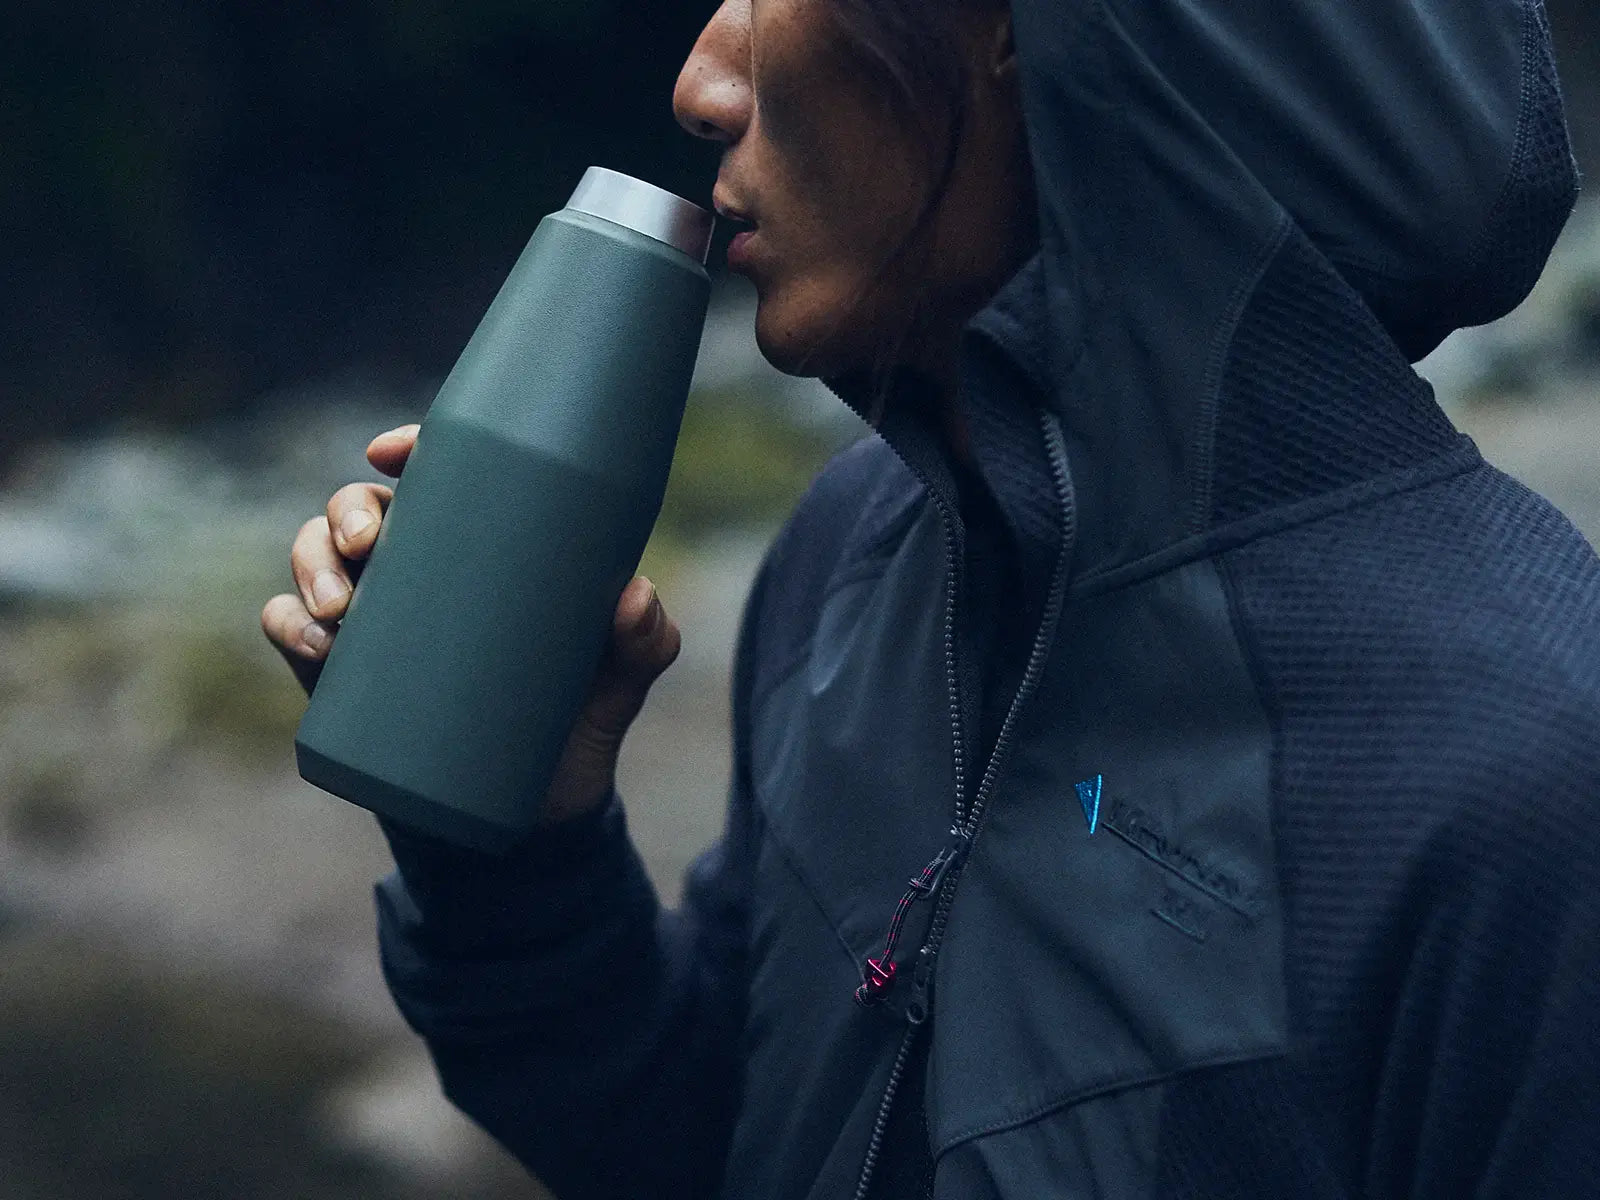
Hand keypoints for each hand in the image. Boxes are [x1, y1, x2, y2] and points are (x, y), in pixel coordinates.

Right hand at [261, 423, 681, 824]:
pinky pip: (292, 630)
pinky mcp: (345, 676)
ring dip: (310, 563)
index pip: (435, 477)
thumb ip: (645, 640)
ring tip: (339, 604)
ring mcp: (377, 620)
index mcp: (482, 546)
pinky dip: (288, 624)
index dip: (405, 449)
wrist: (537, 811)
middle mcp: (421, 571)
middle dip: (347, 511)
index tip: (390, 450)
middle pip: (361, 508)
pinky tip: (311, 640)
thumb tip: (632, 594)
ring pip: (316, 557)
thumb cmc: (579, 719)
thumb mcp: (622, 678)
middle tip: (368, 543)